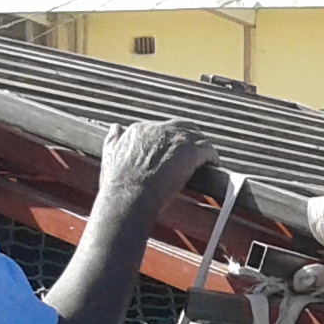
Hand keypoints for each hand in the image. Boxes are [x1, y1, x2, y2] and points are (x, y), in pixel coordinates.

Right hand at [96, 119, 215, 215]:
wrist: (129, 196)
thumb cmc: (118, 184)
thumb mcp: (109, 155)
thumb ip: (113, 139)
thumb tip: (117, 127)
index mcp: (139, 130)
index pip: (161, 128)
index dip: (169, 140)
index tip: (174, 152)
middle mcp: (158, 129)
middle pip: (181, 127)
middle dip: (190, 138)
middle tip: (195, 153)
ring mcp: (175, 138)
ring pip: (197, 136)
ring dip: (203, 147)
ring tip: (207, 159)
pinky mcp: (190, 151)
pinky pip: (208, 149)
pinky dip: (212, 156)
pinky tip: (214, 165)